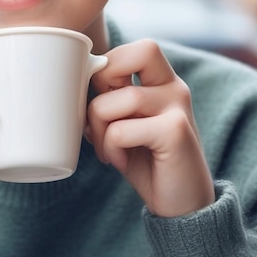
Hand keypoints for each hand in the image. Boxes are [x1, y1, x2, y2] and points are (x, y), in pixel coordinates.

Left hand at [86, 40, 214, 216]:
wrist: (182, 207)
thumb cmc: (146, 161)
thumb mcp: (122, 123)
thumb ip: (108, 99)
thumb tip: (73, 84)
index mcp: (163, 81)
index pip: (136, 49)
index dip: (109, 65)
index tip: (101, 97)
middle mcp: (175, 88)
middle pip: (141, 51)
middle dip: (106, 79)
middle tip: (103, 114)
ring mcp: (178, 108)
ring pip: (117, 99)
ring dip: (99, 128)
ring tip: (107, 149)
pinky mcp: (176, 132)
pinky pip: (121, 130)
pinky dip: (110, 147)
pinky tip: (120, 161)